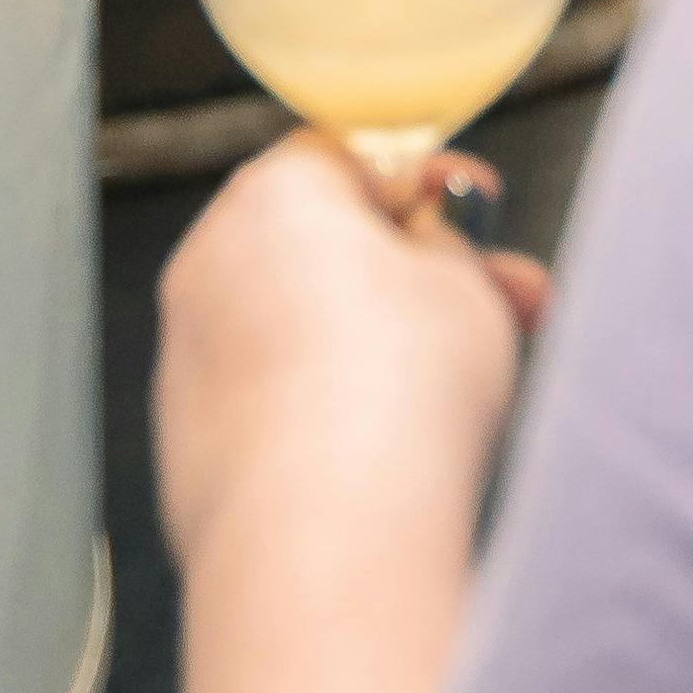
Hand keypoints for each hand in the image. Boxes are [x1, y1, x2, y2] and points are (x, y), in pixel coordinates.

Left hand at [154, 137, 546, 570]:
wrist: (325, 537)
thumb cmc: (398, 389)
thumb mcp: (463, 282)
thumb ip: (444, 245)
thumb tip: (427, 250)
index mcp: (270, 195)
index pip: (343, 155)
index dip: (420, 182)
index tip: (478, 212)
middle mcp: (208, 266)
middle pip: (322, 247)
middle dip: (418, 276)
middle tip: (505, 305)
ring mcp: (187, 360)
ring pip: (298, 332)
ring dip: (378, 349)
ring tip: (473, 395)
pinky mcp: (189, 449)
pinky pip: (274, 407)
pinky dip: (328, 417)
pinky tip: (393, 456)